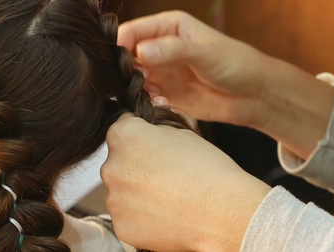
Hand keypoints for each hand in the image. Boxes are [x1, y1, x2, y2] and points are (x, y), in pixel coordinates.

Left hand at [101, 113, 271, 251]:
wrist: (222, 212)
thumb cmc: (208, 169)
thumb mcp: (184, 131)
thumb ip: (160, 122)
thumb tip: (156, 107)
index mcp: (124, 136)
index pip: (124, 126)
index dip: (143, 134)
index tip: (156, 144)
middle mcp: (111, 166)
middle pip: (119, 160)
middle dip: (138, 164)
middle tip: (166, 172)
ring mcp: (114, 199)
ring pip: (122, 190)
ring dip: (138, 190)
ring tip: (169, 195)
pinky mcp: (122, 227)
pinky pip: (128, 216)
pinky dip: (142, 215)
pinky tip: (165, 212)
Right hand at [118, 10, 272, 128]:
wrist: (254, 94)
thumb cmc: (236, 63)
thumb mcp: (205, 53)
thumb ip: (173, 51)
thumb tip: (141, 51)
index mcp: (168, 27)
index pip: (133, 31)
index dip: (120, 43)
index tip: (117, 61)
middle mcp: (160, 48)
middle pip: (128, 56)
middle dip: (125, 69)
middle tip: (135, 81)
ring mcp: (162, 72)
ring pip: (133, 78)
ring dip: (135, 87)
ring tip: (151, 92)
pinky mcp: (166, 94)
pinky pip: (145, 98)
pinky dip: (146, 102)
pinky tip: (162, 103)